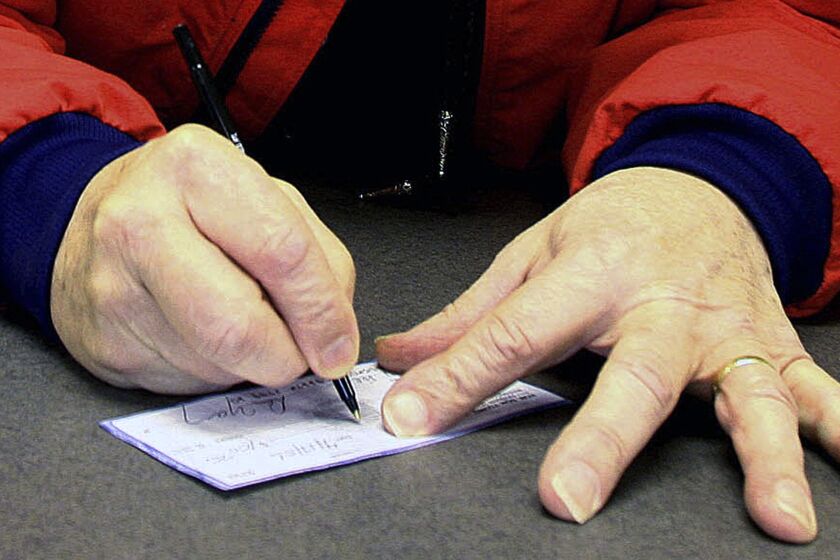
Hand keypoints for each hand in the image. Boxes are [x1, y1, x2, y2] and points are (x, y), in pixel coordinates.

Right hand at [52, 124, 357, 393]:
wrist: (91, 223)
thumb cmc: (191, 209)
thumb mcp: (265, 200)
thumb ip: (316, 257)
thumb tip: (333, 333)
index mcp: (197, 168)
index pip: (282, 253)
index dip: (322, 311)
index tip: (338, 343)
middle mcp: (142, 221)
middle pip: (237, 325)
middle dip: (287, 356)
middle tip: (304, 354)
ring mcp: (112, 286)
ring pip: (216, 364)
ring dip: (252, 363)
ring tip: (240, 321)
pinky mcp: (103, 342)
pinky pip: (187, 382)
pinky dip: (216, 371)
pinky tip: (203, 336)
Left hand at [376, 167, 839, 542]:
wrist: (695, 187)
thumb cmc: (610, 226)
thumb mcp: (530, 255)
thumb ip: (469, 316)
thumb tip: (401, 358)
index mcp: (591, 273)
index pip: (516, 331)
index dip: (459, 376)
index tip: (412, 419)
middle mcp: (663, 304)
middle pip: (634, 375)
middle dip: (602, 438)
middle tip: (566, 497)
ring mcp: (725, 328)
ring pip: (747, 392)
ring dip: (766, 456)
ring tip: (774, 516)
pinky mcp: (771, 343)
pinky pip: (813, 388)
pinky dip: (838, 426)